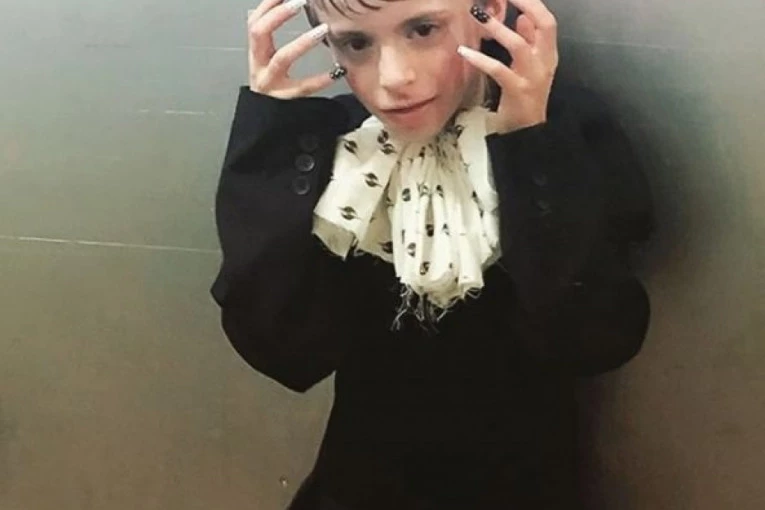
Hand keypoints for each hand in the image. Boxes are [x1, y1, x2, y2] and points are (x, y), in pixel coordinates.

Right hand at [247, 0, 337, 98]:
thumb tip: (264, 8)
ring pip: (281, 59)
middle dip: (278, 14)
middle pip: (259, 33)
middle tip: (300, 1)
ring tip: (323, 30)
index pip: (255, 22)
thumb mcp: (264, 61)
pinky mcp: (285, 101)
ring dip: (302, 42)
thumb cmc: (270, 88)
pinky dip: (320, 79)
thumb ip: (266, 37)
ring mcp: (270, 83)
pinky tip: (337, 71)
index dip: (267, 5)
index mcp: (256, 54)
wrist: (265, 125)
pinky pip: (303, 88)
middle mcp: (258, 66)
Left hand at [458, 0, 558, 133]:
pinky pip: (498, 70)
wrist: (527, 130)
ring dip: (498, 29)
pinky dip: (480, 59)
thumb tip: (523, 17)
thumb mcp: (531, 66)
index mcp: (549, 54)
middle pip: (544, 25)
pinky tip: (464, 51)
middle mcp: (545, 62)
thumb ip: (528, 42)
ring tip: (479, 15)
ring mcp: (532, 77)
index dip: (534, 3)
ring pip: (519, 46)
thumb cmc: (525, 96)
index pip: (548, 21)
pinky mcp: (516, 91)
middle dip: (526, 5)